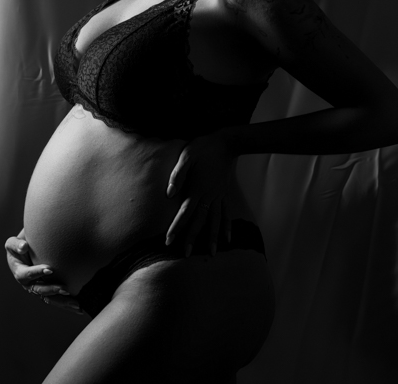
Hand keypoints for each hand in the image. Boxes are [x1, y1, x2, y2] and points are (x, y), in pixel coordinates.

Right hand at [4, 229, 82, 313]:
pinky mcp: (46, 291)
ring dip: (62, 301)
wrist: (24, 253)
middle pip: (39, 290)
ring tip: (76, 304)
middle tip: (65, 289)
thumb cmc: (19, 247)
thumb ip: (16, 244)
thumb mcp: (12, 244)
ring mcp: (38, 289)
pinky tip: (79, 308)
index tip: (50, 269)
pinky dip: (66, 304)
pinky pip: (56, 299)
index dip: (37, 272)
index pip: (26, 274)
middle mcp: (28, 284)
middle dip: (52, 290)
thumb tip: (24, 246)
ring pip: (49, 298)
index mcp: (19, 272)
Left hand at [165, 132, 237, 256]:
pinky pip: (226, 213)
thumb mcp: (187, 156)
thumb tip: (169, 194)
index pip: (185, 212)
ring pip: (215, 220)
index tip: (169, 241)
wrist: (226, 143)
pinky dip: (227, 226)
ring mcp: (218, 196)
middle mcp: (209, 195)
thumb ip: (178, 174)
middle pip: (200, 221)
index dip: (176, 227)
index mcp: (197, 188)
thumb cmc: (203, 147)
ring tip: (211, 253)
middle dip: (192, 238)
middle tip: (186, 254)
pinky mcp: (224, 193)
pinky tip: (228, 238)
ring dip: (213, 237)